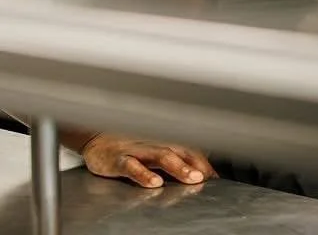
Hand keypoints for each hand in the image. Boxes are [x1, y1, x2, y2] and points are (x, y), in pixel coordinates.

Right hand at [79, 133, 216, 188]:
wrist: (97, 139)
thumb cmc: (131, 148)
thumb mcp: (156, 153)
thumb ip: (177, 161)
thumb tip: (202, 174)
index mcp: (167, 143)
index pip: (192, 151)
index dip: (205, 163)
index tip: (215, 177)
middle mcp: (156, 144)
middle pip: (182, 151)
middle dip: (197, 163)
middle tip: (208, 177)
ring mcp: (138, 151)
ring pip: (161, 156)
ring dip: (179, 167)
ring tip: (192, 178)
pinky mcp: (119, 159)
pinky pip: (132, 166)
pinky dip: (144, 174)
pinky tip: (154, 182)